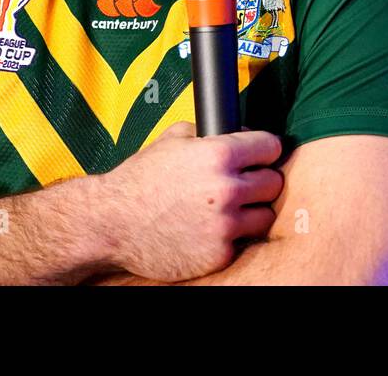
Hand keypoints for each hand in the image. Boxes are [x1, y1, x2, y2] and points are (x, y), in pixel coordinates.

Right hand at [97, 121, 283, 281]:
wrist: (113, 222)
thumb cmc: (139, 180)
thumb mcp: (172, 139)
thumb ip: (207, 134)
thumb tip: (236, 133)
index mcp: (219, 154)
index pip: (271, 147)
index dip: (265, 150)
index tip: (261, 156)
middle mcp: (228, 189)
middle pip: (274, 182)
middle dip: (260, 181)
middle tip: (244, 184)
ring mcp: (225, 225)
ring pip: (266, 215)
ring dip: (252, 212)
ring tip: (230, 209)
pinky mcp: (220, 254)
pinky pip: (243, 242)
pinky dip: (232, 237)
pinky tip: (211, 229)